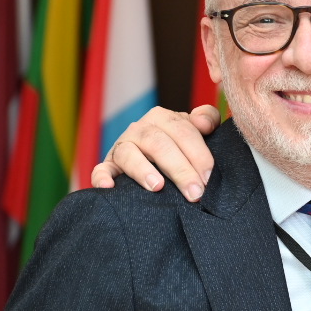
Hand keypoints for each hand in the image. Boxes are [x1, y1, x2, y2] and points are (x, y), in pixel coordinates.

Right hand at [89, 105, 221, 200]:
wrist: (156, 160)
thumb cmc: (181, 146)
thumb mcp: (195, 130)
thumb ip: (206, 119)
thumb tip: (203, 123)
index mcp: (163, 118)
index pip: (183, 131)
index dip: (198, 154)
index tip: (209, 177)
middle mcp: (140, 129)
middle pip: (159, 144)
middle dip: (180, 169)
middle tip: (195, 192)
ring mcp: (122, 147)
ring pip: (129, 154)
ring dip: (143, 170)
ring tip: (158, 187)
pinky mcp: (108, 166)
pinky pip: (101, 170)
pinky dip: (102, 177)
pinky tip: (109, 187)